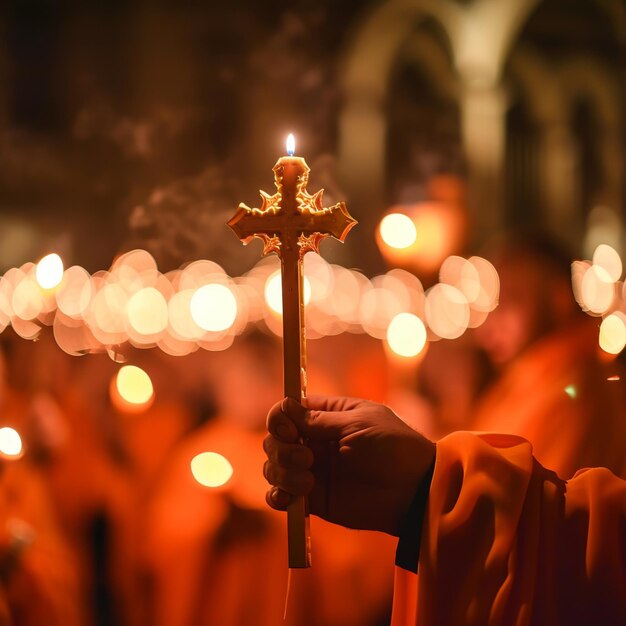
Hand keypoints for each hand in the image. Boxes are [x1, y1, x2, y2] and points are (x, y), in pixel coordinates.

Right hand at [263, 395, 434, 535]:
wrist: (413, 491)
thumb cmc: (392, 448)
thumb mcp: (358, 424)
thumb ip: (319, 420)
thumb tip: (285, 406)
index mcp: (327, 416)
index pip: (287, 411)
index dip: (279, 419)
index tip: (289, 430)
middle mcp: (315, 441)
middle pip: (275, 439)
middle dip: (282, 449)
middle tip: (308, 459)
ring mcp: (312, 470)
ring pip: (274, 466)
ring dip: (282, 472)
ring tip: (308, 481)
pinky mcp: (313, 499)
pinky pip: (280, 495)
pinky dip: (277, 495)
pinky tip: (290, 497)